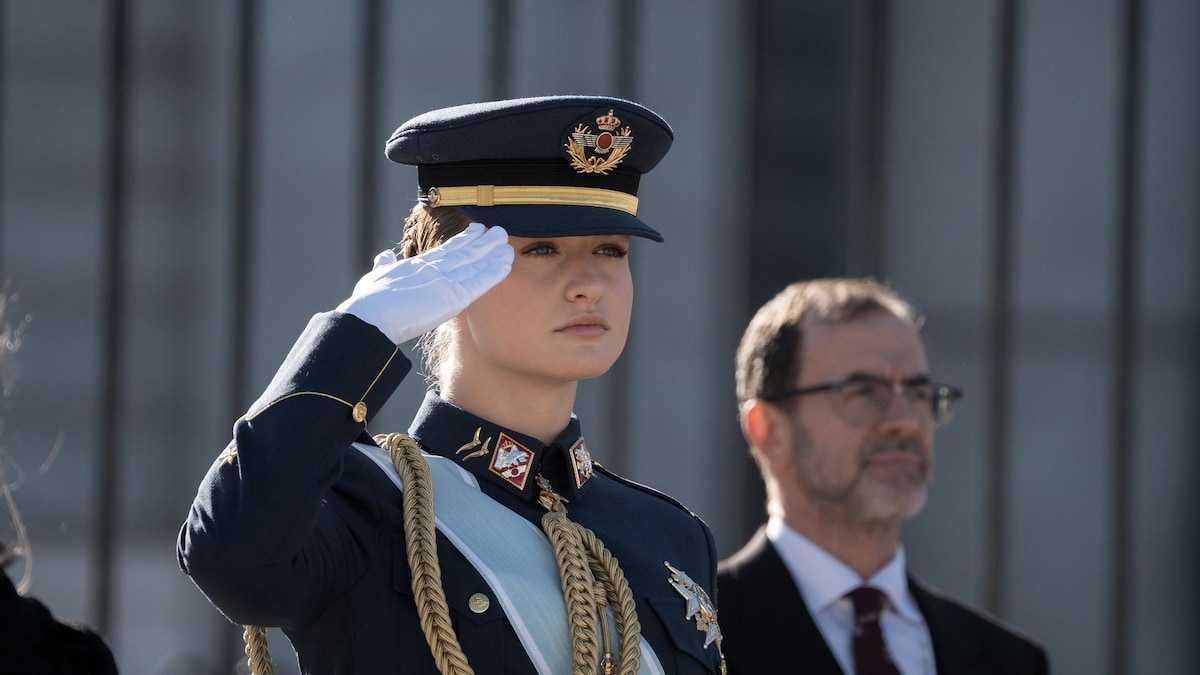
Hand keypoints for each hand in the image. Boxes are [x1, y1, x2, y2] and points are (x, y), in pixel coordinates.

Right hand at [336, 223, 512, 343]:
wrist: (370, 317)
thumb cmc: (369, 302)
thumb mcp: (376, 277)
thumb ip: (384, 265)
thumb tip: (384, 256)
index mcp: (420, 265)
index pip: (448, 250)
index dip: (465, 240)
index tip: (478, 230)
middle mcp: (435, 269)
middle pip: (465, 252)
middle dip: (484, 242)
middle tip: (500, 231)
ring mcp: (444, 281)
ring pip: (475, 264)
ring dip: (493, 254)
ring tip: (507, 244)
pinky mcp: (452, 297)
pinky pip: (478, 283)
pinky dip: (492, 274)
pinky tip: (506, 265)